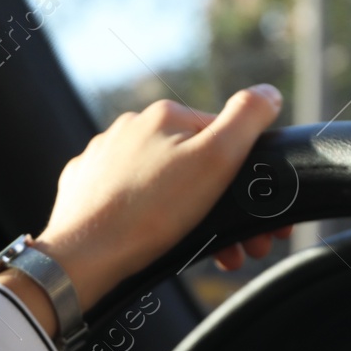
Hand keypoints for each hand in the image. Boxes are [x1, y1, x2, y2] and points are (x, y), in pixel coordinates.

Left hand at [0, 87, 286, 329]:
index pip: (224, 137)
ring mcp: (102, 158)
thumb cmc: (151, 213)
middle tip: (240, 247)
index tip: (261, 222)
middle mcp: (129, 129)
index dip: (247, 179)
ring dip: (191, 217)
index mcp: (164, 115)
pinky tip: (160, 243)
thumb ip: (247, 118)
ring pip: (162, 185)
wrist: (83, 257)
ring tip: (207, 253)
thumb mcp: (216, 159)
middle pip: (193, 165)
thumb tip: (267, 93)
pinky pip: (130, 200)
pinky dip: (151, 220)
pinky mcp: (85, 189)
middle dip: (222, 206)